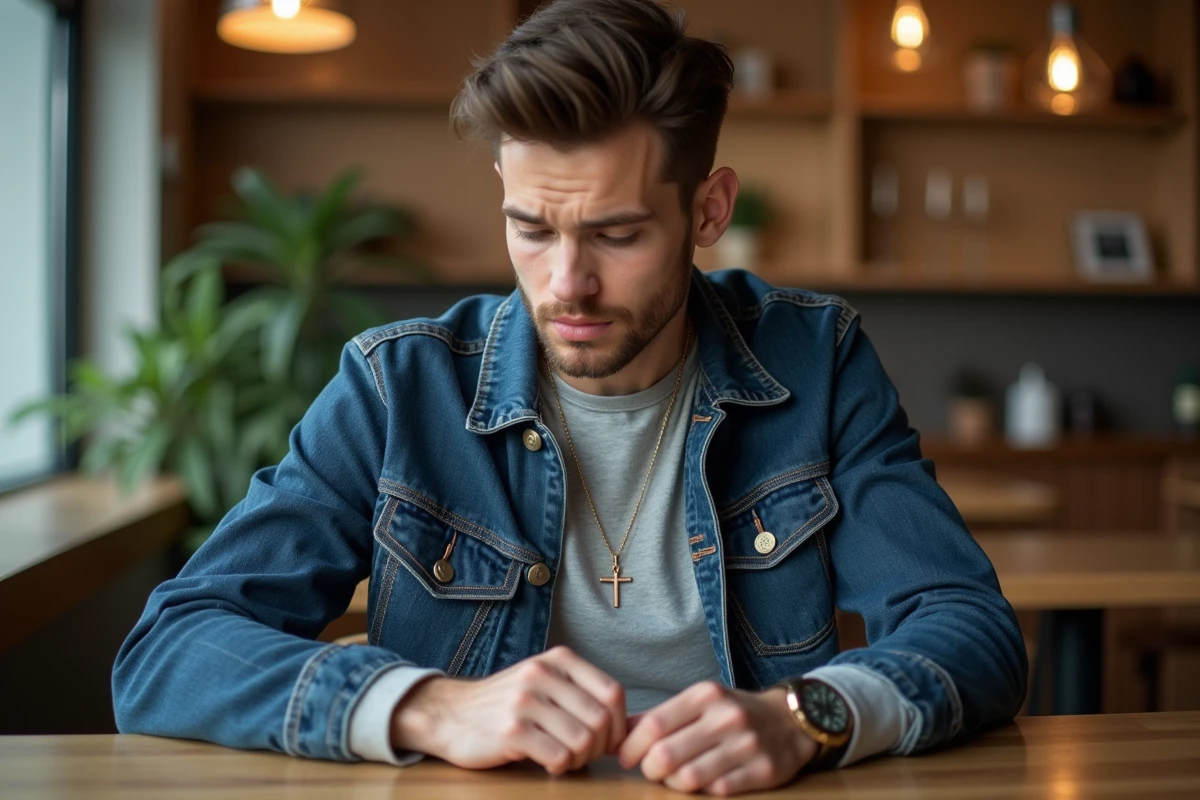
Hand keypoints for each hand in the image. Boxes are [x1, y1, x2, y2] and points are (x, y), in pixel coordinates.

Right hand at [390, 646, 625, 774]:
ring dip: (580, 759)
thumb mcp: (545, 681)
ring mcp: (525, 702)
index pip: (613, 692)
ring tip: (564, 758)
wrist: (450, 714)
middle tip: (584, 755)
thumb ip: (582, 694)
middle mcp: (543, 675)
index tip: (609, 741)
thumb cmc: (506, 703)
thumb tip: (626, 726)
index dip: (619, 724)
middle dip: (600, 747)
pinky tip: (547, 763)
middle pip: (601, 719)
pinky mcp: (511, 731)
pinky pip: (558, 757)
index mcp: (558, 660)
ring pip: (582, 741)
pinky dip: (560, 767)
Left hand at [618, 682, 817, 795]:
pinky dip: (704, 790)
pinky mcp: (763, 771)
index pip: (654, 724)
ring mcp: (746, 745)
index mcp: (705, 695)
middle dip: (650, 768)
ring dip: (674, 783)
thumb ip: (660, 716)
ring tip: (676, 776)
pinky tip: (705, 780)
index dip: (632, 747)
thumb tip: (619, 733)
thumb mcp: (699, 701)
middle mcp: (726, 717)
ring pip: (689, 778)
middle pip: (666, 755)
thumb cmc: (733, 712)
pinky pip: (718, 790)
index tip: (626, 756)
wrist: (790, 720)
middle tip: (651, 769)